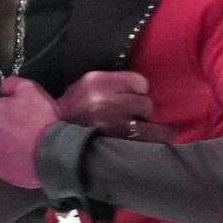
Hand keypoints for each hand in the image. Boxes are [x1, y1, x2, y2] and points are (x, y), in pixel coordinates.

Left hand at [0, 77, 61, 188]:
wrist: (51, 153)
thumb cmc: (42, 122)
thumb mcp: (32, 89)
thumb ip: (13, 84)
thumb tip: (4, 87)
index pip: (1, 104)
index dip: (17, 108)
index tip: (29, 113)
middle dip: (10, 124)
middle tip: (30, 128)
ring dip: (8, 140)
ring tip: (27, 142)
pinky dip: (7, 156)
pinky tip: (21, 154)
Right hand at [58, 70, 177, 141]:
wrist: (55, 132)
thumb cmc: (76, 106)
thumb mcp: (89, 83)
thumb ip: (112, 81)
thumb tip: (141, 85)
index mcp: (99, 83)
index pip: (138, 82)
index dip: (139, 87)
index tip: (137, 92)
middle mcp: (106, 102)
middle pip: (144, 102)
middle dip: (142, 107)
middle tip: (136, 112)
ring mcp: (112, 124)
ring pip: (147, 121)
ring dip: (149, 124)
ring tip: (151, 126)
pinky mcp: (115, 141)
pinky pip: (146, 138)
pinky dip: (156, 136)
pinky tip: (167, 135)